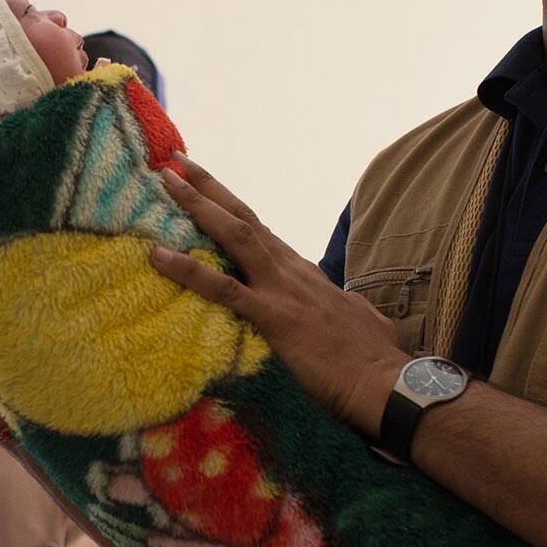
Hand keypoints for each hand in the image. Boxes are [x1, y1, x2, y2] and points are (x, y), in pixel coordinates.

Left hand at [147, 153, 409, 434]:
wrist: (387, 383)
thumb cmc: (374, 359)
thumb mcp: (356, 320)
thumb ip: (340, 307)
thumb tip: (343, 307)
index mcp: (305, 273)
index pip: (261, 232)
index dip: (232, 210)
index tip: (207, 188)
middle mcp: (290, 270)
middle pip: (243, 219)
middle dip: (208, 189)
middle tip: (176, 163)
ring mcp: (282, 289)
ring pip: (234, 235)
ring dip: (197, 206)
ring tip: (165, 183)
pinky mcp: (274, 316)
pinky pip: (223, 288)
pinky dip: (188, 270)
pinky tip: (159, 256)